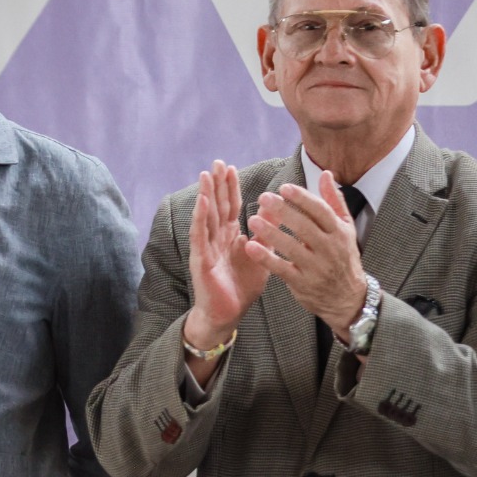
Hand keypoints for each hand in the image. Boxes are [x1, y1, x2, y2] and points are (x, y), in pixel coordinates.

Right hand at [182, 162, 283, 371]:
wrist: (228, 314)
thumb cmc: (241, 287)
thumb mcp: (261, 255)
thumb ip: (267, 233)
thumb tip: (276, 209)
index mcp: (230, 236)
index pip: (230, 206)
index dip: (230, 188)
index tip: (231, 167)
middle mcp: (216, 238)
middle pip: (216, 205)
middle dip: (217, 184)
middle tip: (218, 162)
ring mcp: (206, 247)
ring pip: (206, 216)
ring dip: (206, 194)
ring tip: (207, 174)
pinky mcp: (201, 259)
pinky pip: (200, 235)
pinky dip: (201, 218)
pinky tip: (203, 202)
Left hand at [254, 170, 368, 334]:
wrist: (347, 299)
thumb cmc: (343, 257)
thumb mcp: (345, 229)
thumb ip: (334, 202)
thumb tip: (326, 174)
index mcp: (339, 232)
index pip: (321, 211)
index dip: (302, 198)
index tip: (284, 188)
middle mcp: (329, 249)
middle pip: (305, 227)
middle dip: (283, 211)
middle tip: (263, 198)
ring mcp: (316, 268)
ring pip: (292, 248)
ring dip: (271, 233)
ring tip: (253, 220)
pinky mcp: (303, 283)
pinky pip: (282, 269)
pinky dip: (266, 258)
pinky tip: (251, 247)